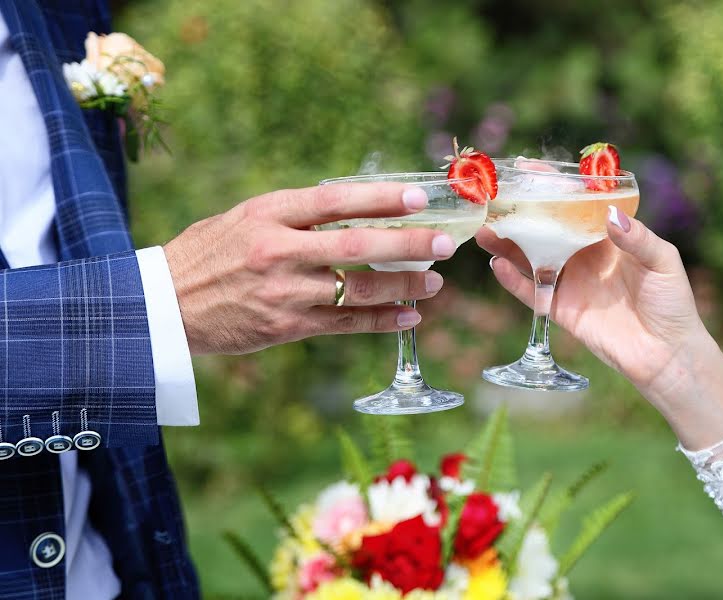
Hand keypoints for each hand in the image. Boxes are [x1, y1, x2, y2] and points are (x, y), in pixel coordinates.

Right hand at [164, 183, 455, 354]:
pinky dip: (380, 321)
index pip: (334, 201)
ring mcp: (284, 292)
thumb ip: (293, 214)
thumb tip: (351, 207)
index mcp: (267, 214)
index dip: (380, 198)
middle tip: (444, 242)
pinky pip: (344, 325)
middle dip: (407, 244)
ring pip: (357, 290)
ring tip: (434, 283)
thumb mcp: (242, 218)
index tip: (419, 197)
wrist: (163, 307)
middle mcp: (278, 251)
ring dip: (402, 287)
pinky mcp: (286, 327)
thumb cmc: (207, 254)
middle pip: (356, 246)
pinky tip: (408, 316)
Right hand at [477, 209, 722, 445]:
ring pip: (532, 259)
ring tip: (485, 229)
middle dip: (521, 215)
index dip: (554, 190)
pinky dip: (513, 280)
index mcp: (607, 238)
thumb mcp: (663, 262)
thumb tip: (610, 215)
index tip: (532, 171)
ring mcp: (571, 283)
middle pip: (546, 231)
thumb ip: (637, 238)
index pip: (575, 208)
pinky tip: (496, 265)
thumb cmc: (674, 303)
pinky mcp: (563, 310)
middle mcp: (584, 257)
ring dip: (507, 245)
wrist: (668, 353)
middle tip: (496, 199)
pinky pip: (532, 293)